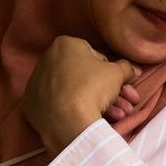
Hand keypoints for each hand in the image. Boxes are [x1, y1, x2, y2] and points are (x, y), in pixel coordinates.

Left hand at [22, 36, 140, 154]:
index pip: (97, 56)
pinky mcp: (31, 104)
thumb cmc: (92, 87)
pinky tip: (91, 120)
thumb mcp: (118, 73)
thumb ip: (126, 67)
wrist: (67, 120)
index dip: (112, 73)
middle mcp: (47, 59)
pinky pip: (59, 105)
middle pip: (85, 76)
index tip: (121, 86)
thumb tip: (133, 69)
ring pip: (74, 92)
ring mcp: (36, 83)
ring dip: (99, 104)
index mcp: (64, 44)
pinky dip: (75, 111)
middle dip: (109, 92)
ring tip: (118, 116)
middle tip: (126, 105)